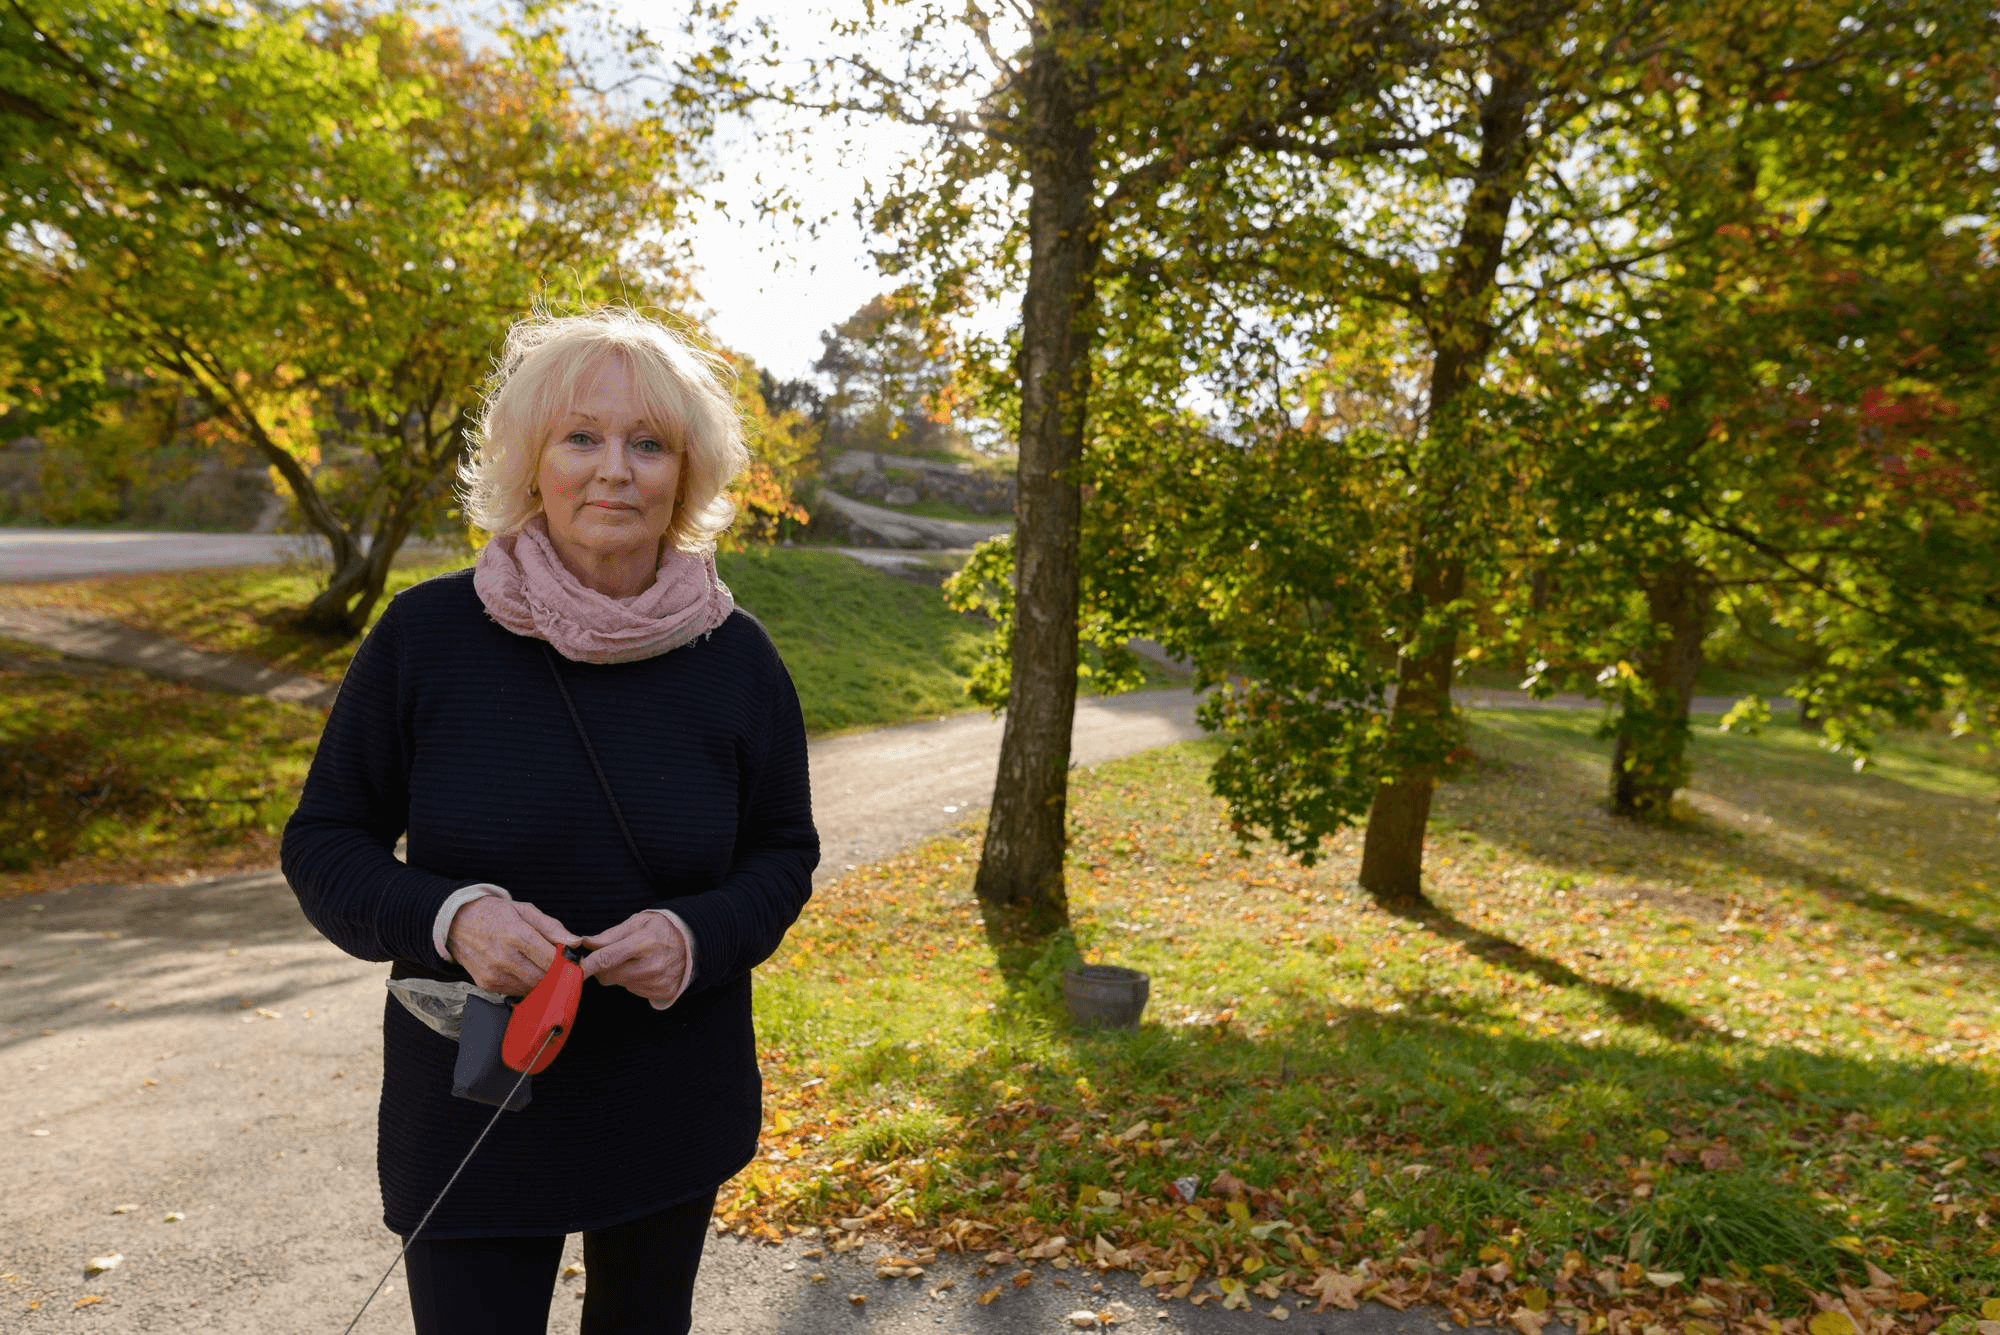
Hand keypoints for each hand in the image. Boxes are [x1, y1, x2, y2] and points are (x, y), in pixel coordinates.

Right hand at [447, 897, 578, 995]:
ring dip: (540, 979)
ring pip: (531, 987)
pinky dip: (524, 983)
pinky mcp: (486, 984)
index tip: (570, 958)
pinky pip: (515, 991)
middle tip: (557, 963)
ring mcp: (493, 974)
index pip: (551, 960)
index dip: (565, 961)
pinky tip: (522, 969)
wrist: (456, 922)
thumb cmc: (494, 914)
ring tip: (538, 964)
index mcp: (516, 935)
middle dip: (555, 972)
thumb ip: (552, 927)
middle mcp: (503, 957)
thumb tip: (576, 942)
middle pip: (543, 977)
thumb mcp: (525, 910)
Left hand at [579, 912, 688, 1005]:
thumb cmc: (662, 929)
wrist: (694, 944)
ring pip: (620, 984)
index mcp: (644, 943)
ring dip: (621, 974)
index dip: (587, 964)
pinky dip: (634, 981)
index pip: (607, 958)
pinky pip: (634, 991)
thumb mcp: (638, 922)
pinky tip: (646, 970)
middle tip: (613, 955)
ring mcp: (657, 982)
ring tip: (637, 960)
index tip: (574, 967)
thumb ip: (610, 935)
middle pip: (609, 975)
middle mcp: (652, 966)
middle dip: (604, 967)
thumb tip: (585, 943)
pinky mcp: (661, 994)